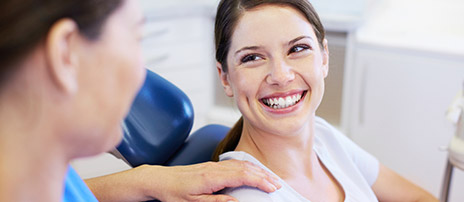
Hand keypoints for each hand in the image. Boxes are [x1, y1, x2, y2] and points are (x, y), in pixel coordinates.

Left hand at [140, 160, 281, 201]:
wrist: (159, 179)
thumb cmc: (174, 193)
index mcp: (211, 177)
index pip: (242, 175)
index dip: (260, 180)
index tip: (272, 187)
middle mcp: (214, 168)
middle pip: (245, 167)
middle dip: (263, 175)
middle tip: (278, 184)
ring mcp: (213, 165)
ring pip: (241, 164)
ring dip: (257, 170)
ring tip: (270, 178)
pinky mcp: (211, 166)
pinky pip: (234, 163)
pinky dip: (247, 167)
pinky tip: (252, 171)